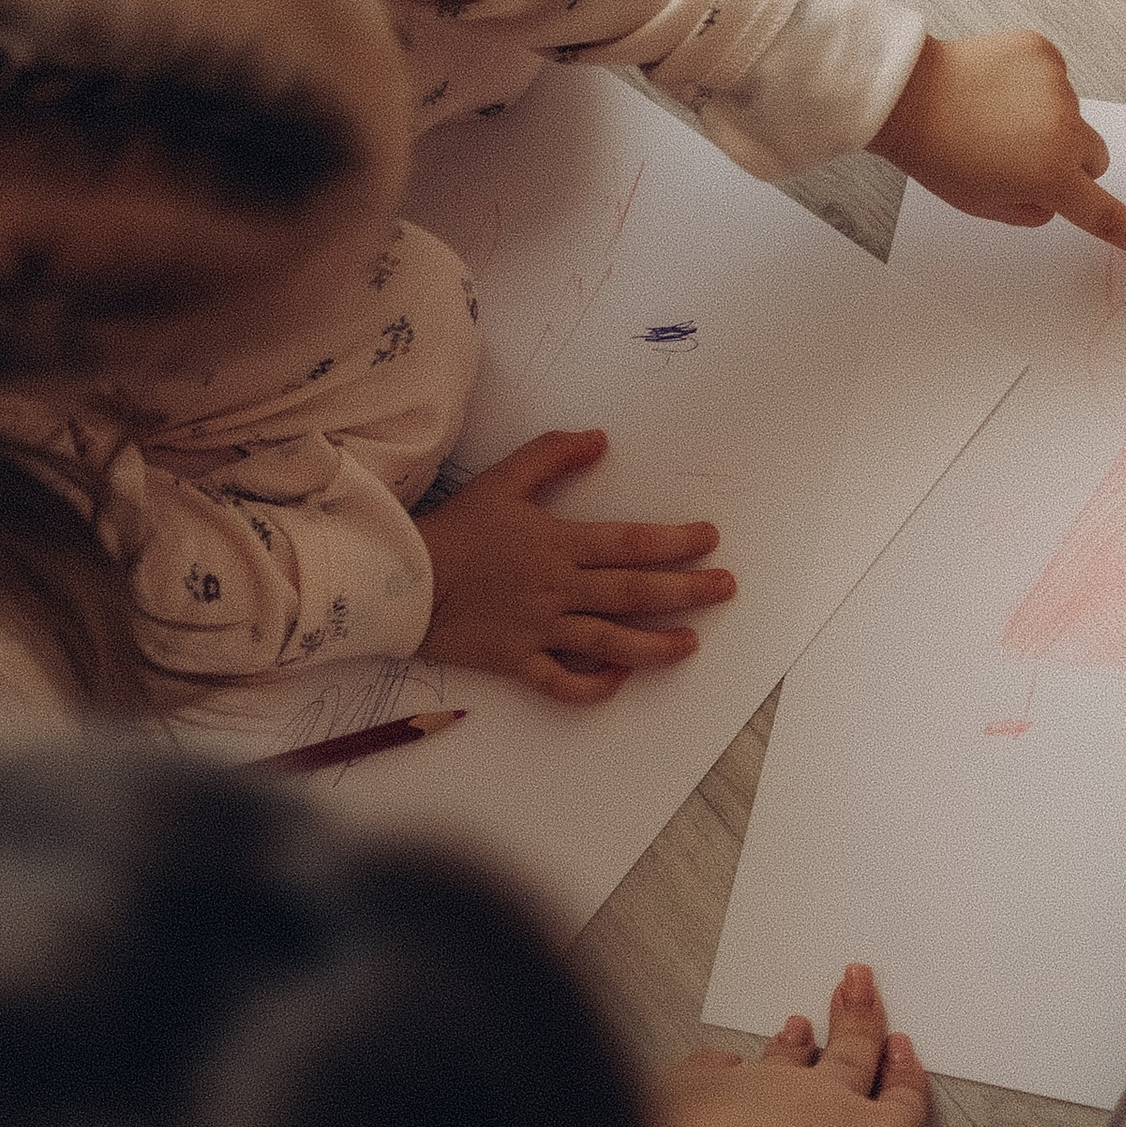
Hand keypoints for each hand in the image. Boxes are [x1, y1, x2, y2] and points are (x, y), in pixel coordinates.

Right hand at [422, 429, 734, 701]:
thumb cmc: (454, 530)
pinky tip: (618, 679)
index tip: (710, 540)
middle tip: (726, 589)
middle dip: (688, 590)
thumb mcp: (501, 479)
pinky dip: (593, 687)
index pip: (632, 543)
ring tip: (691, 643)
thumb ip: (551, 454)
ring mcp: (540, 630)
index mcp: (558, 544)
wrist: (399, 580)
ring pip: (611, 643)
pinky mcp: (517, 662)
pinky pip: (563, 685)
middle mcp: (558, 589)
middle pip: (634, 592)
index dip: (677, 542)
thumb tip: (600, 439)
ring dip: (656, 645)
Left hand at [657, 965, 996, 1126]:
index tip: (904, 1048)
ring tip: (799, 1021)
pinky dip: (720, 1064)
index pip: (901, 1105)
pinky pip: (715, 1068)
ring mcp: (761, 1087)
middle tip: (859, 980)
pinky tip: (721, 1061)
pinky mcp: (705, 1088)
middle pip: (849, 1054)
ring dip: (796, 1040)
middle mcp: (822, 1101)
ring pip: (785, 1057)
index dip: (906, 1078)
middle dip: (859, 1019)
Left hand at [869, 31, 1125, 262]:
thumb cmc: (940, 156)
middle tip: (1021, 160)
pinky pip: (1054, 80)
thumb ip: (1032, 209)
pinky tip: (996, 90)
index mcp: (1050, 177)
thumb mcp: (983, 205)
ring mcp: (1057, 87)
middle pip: (1094, 158)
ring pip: (1072, 117)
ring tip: (994, 119)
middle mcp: (1064, 130)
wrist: (906, 95)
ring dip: (1047, 123)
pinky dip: (1034, 88)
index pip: (1103, 214)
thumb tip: (1057, 192)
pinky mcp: (1044, 52)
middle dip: (1071, 165)